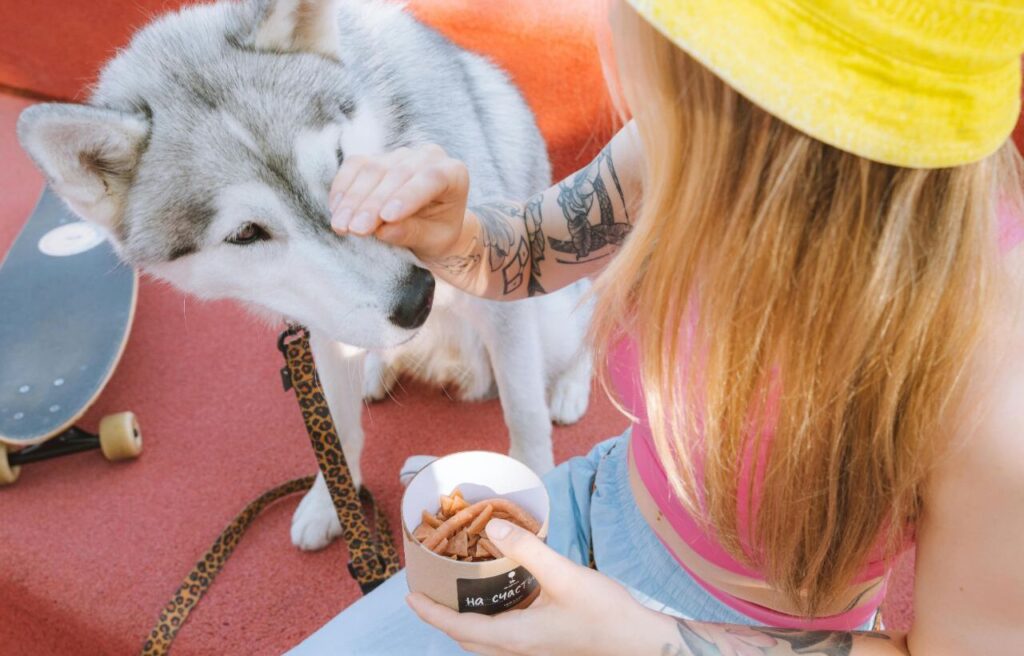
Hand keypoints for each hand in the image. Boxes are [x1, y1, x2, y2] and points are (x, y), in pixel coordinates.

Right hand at [329, 144, 469, 259]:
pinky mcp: (377, 159)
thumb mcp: (434, 240)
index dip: (407, 196)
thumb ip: (413, 233)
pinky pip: (355, 167)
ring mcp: (400, 155)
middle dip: (373, 204)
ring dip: (353, 199)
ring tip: (341, 225)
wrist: (431, 227)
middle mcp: (428, 156)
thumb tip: (384, 229)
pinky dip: (343, 188)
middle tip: (356, 229)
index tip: (386, 217)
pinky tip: (336, 209)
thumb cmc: (438, 233)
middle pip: (397, 174)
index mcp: (453, 173)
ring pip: (373, 170)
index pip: (431, 178)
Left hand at [406, 518, 654, 655]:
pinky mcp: (544, 642)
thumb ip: (526, 550)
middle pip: (466, 637)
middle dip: (442, 616)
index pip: (457, 627)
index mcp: (513, 637)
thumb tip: (490, 527)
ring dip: (465, 618)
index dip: (429, 612)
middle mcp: (516, 649)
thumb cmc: (604, 613)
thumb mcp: (564, 575)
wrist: (639, 642)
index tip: (409, 595)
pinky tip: (500, 591)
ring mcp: (531, 648)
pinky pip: (504, 633)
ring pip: (485, 638)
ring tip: (456, 588)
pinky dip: (489, 616)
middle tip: (426, 591)